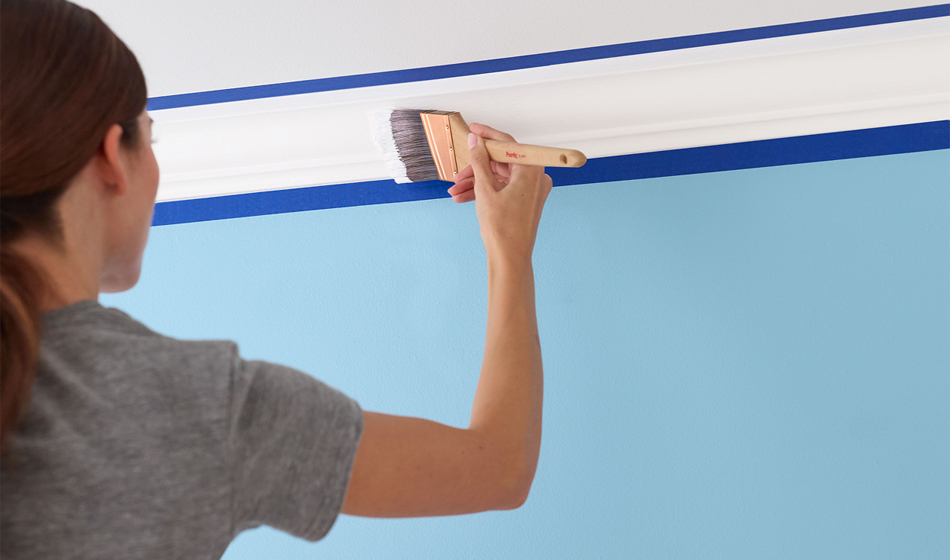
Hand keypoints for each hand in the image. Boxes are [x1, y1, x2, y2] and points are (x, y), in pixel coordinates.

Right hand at [449, 123, 552, 265]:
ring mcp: (530, 190)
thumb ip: (479, 161)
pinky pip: (501, 189)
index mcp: (531, 170)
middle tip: (458, 174)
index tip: (473, 130)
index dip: (487, 136)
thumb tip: (475, 140)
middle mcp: (535, 177)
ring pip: (498, 177)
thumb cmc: (504, 228)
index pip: (508, 143)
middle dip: (476, 168)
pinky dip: (484, 192)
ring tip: (455, 190)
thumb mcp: (485, 189)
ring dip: (475, 182)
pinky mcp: (524, 201)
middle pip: (501, 162)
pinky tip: (463, 198)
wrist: (510, 258)